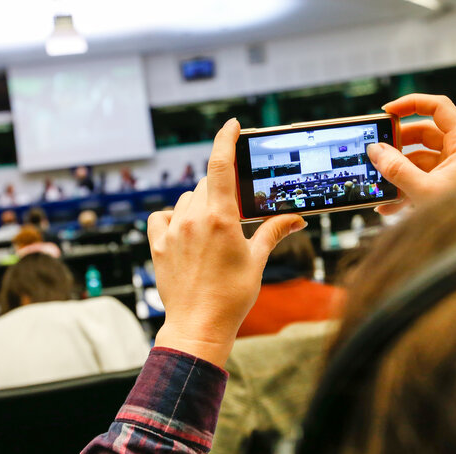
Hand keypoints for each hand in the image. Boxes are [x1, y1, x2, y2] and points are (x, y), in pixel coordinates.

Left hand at [147, 119, 306, 366]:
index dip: (225, 139)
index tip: (232, 125)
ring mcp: (172, 231)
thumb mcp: (257, 261)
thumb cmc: (232, 297)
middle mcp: (192, 218)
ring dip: (200, 204)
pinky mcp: (158, 246)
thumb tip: (297, 219)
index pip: (220, 164)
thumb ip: (274, 232)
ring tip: (213, 230)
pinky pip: (161, 217)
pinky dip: (173, 217)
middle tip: (235, 210)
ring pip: (186, 199)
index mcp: (220, 218)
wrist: (199, 326)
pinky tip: (183, 230)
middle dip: (223, 189)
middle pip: (207, 184)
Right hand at [367, 94, 455, 214]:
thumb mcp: (422, 191)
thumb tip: (375, 150)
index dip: (411, 104)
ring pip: (420, 160)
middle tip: (377, 151)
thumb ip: (396, 169)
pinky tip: (388, 207)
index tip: (387, 112)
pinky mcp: (449, 188)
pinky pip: (423, 180)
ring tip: (378, 184)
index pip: (438, 108)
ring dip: (397, 172)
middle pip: (424, 135)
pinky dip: (405, 189)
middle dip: (397, 145)